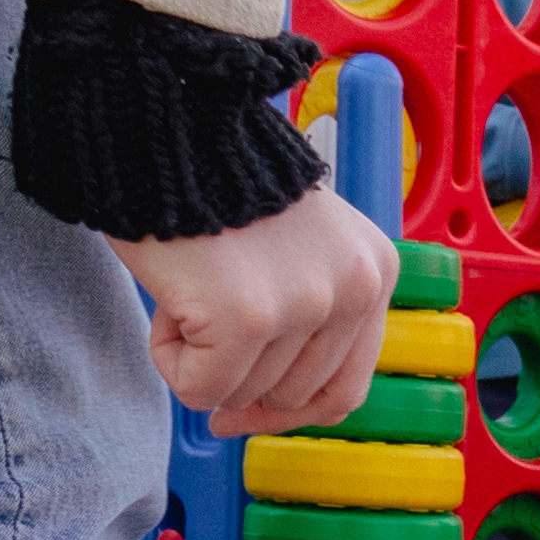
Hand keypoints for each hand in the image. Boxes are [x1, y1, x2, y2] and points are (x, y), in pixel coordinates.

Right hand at [111, 188, 397, 439]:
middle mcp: (355, 288)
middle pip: (290, 396)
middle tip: (201, 308)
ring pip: (243, 393)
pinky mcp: (249, 317)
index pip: (346, 387)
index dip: (287, 410)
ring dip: (197, 356)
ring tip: (188, 287)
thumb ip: (306, 320)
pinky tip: (167, 302)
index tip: (238, 410)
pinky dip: (168, 358)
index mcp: (377, 269)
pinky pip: (201, 389)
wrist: (163, 127)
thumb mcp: (296, 249)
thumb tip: (259, 412)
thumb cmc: (215, 187)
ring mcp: (306, 303)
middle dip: (233, 371)